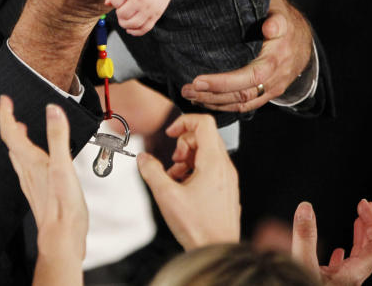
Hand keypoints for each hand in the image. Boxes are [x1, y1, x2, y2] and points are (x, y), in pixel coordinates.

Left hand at [0, 96, 86, 285]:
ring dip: (17, 136)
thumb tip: (53, 111)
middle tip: (9, 108)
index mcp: (31, 161)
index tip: (4, 100)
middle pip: (11, 141)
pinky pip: (25, 164)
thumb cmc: (63, 208)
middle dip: (9, 122)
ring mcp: (31, 181)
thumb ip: (58, 137)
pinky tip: (35, 156)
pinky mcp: (37, 189)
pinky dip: (26, 151)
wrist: (62, 238)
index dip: (6, 114)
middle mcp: (27, 170)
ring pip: (17, 154)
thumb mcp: (63, 167)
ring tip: (20, 126)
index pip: (11, 132)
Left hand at [106, 0, 175, 35]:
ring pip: (132, 24)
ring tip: (125, 20)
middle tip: (122, 10)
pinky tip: (131, 29)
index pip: (115, 2)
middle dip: (119, 14)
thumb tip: (107, 3)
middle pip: (122, 15)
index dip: (115, 2)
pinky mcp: (156, 14)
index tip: (120, 0)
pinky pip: (144, 28)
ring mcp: (148, 8)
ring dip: (125, 25)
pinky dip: (136, 32)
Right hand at [136, 113, 239, 248]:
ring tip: (176, 178)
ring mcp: (227, 178)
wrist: (217, 250)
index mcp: (213, 162)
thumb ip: (152, 171)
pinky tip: (184, 188)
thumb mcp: (166, 196)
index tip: (171, 134)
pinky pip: (211, 168)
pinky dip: (195, 171)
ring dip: (187, 159)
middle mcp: (225, 167)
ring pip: (207, 153)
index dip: (183, 122)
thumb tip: (143, 159)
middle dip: (183, 144)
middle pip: (204, 137)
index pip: (204, 123)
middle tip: (173, 161)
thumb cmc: (199, 227)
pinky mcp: (226, 189)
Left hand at [181, 0, 312, 112]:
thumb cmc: (284, 20)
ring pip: (242, 102)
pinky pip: (246, 105)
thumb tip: (269, 26)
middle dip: (212, 93)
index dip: (224, 81)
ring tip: (189, 95)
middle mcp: (276, 75)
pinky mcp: (268, 93)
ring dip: (214, 102)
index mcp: (277, 54)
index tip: (199, 79)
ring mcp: (272, 87)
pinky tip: (205, 101)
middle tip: (187, 88)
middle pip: (243, 92)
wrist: (303, 38)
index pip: (251, 75)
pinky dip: (224, 106)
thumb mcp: (279, 10)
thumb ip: (275, 16)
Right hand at [291, 200, 371, 284]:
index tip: (361, 204)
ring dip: (361, 235)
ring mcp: (344, 282)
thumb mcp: (301, 265)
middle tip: (366, 204)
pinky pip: (346, 267)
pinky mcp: (332, 285)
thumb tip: (306, 207)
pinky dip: (346, 251)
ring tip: (359, 219)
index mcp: (353, 274)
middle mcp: (353, 278)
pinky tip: (338, 249)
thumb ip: (304, 236)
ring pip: (361, 257)